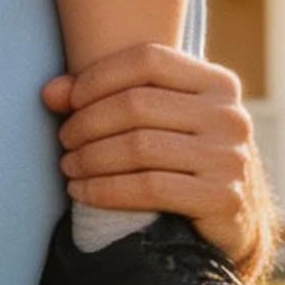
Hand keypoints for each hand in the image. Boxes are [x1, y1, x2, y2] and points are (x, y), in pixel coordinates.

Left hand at [42, 42, 272, 280]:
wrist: (235, 224)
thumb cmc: (184, 161)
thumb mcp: (161, 121)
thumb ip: (108, 96)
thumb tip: (50, 92)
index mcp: (218, 83)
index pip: (148, 60)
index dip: (99, 76)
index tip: (68, 101)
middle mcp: (230, 116)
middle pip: (138, 104)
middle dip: (88, 123)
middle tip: (64, 140)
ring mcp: (230, 158)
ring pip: (139, 147)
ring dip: (91, 158)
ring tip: (69, 166)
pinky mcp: (223, 199)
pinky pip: (150, 188)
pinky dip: (106, 190)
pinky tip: (83, 192)